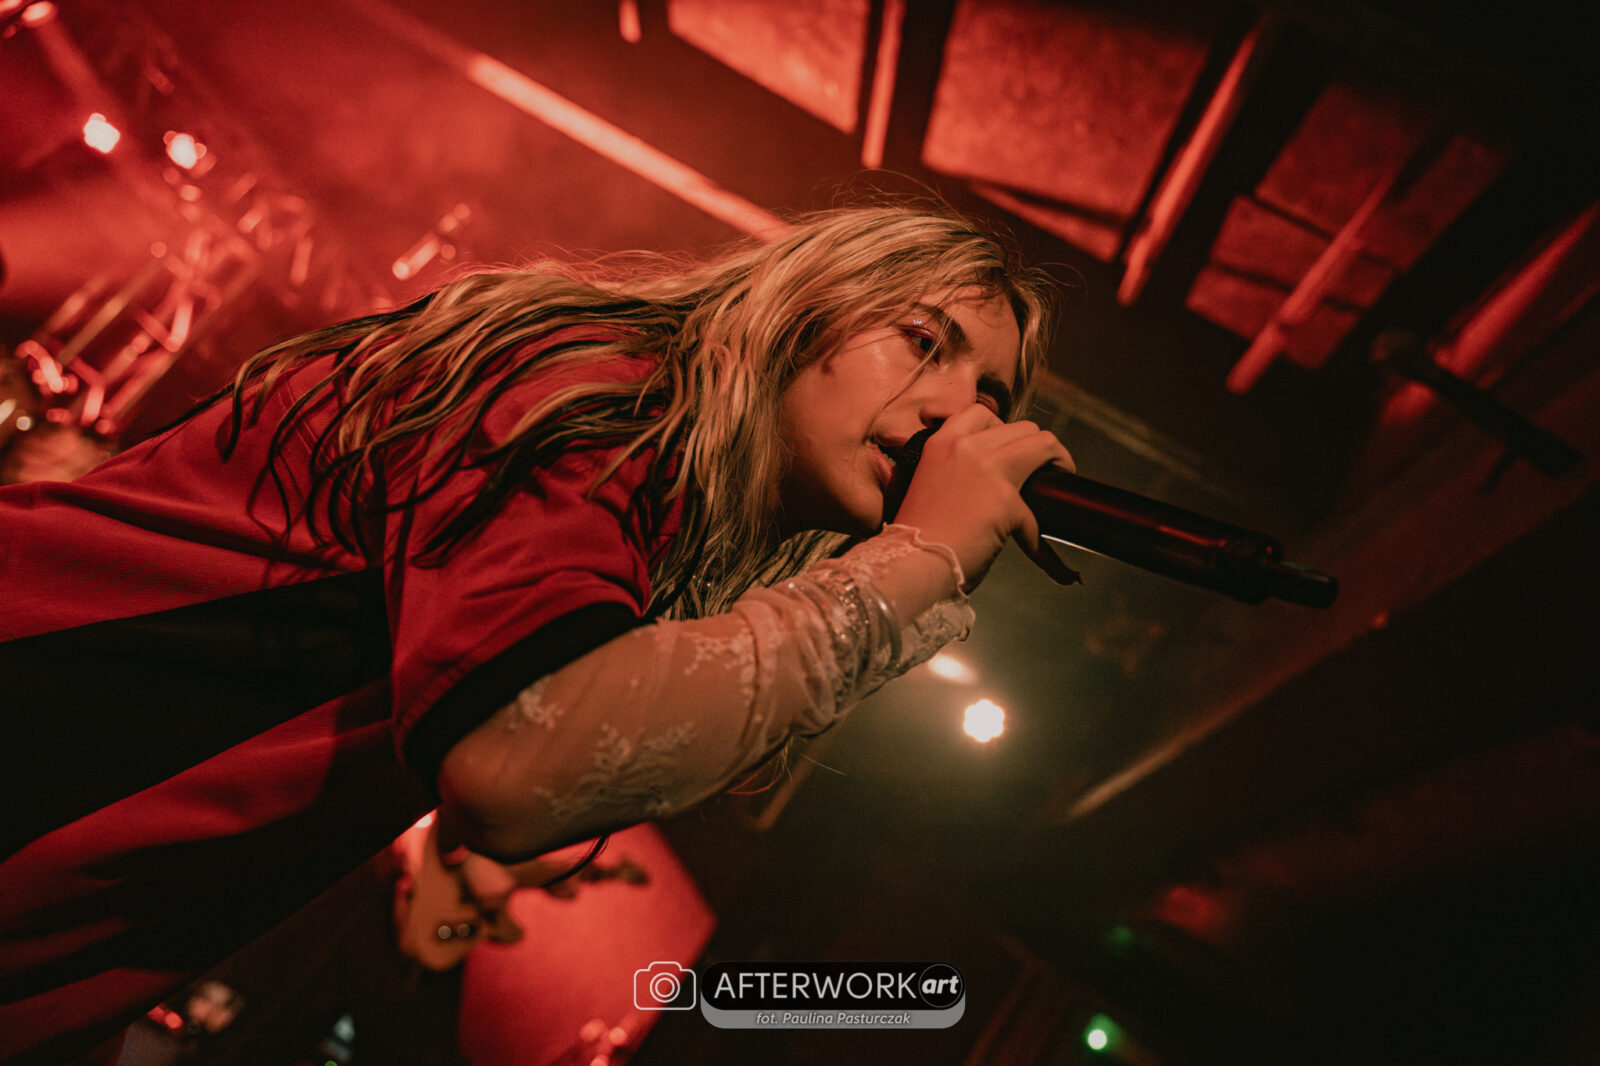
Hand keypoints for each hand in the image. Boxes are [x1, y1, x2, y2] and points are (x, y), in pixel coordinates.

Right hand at [891, 405, 1077, 590]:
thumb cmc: (916, 536)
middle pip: (1023, 428)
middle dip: (1038, 449)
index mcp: (941, 442)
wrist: (907, 564)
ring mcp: (986, 469)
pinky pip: (1040, 510)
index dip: (1005, 432)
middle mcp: (964, 446)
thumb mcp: (930, 484)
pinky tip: (1040, 551)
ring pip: (1044, 444)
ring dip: (1058, 462)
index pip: (983, 414)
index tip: (1011, 453)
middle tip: (1040, 474)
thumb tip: (992, 475)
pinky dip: (1041, 535)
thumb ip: (956, 469)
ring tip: (1057, 486)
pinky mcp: (1005, 499)